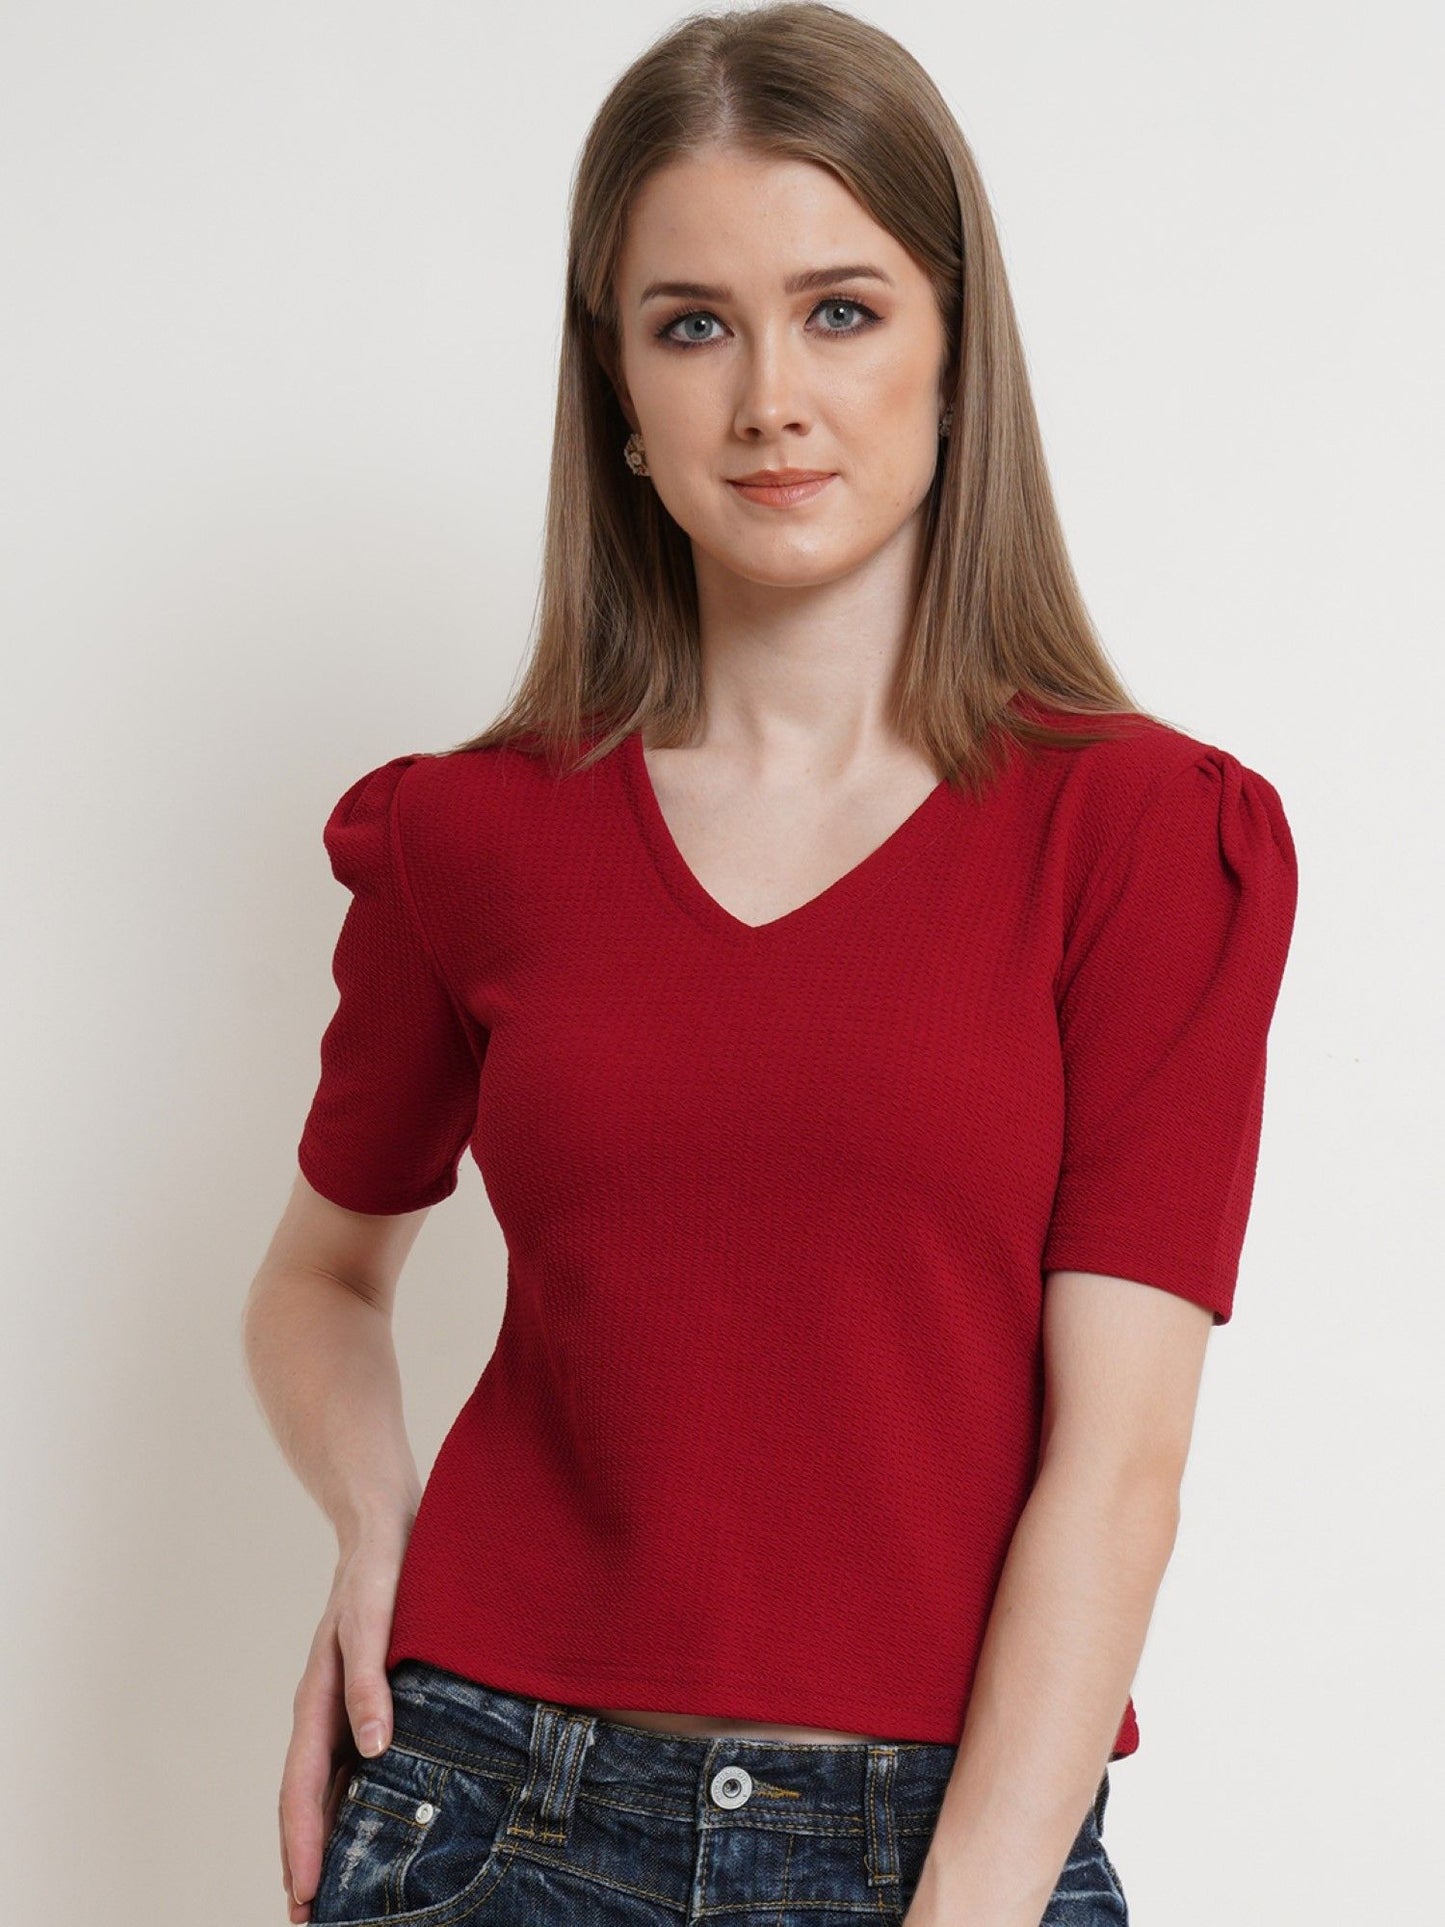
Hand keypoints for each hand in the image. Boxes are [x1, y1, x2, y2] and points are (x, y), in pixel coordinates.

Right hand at [277, 1517, 411, 1921]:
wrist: (386, 1520)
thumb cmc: (380, 1566)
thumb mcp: (376, 1618)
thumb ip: (369, 1679)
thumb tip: (376, 1749)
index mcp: (319, 1698)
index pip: (302, 1789)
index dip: (304, 1844)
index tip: (307, 1899)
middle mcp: (326, 1710)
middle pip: (308, 1799)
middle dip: (309, 1859)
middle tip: (316, 1921)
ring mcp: (344, 1704)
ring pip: (330, 1785)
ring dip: (331, 1836)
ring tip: (341, 1892)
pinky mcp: (368, 1693)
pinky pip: (355, 1760)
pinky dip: (359, 1799)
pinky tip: (380, 1821)